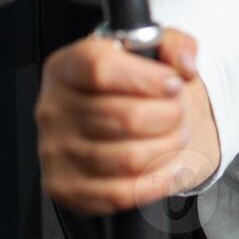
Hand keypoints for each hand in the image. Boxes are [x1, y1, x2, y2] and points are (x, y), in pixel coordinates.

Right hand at [36, 28, 200, 213]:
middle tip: (181, 111)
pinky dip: (156, 182)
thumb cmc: (130, 82)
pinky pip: (119, 194)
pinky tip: (172, 168)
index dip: (145, 78)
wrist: (113, 116)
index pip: (99, 68)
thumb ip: (175, 44)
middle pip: (124, 117)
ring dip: (168, 147)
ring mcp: (55, 152)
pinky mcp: (64, 187)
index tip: (174, 83)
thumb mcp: (152, 47)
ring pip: (128, 158)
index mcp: (66, 67)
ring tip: (177, 135)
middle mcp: (54, 109)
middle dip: (170, 116)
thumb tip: (185, 64)